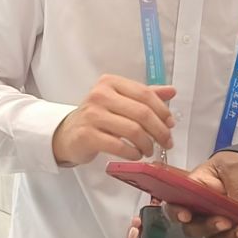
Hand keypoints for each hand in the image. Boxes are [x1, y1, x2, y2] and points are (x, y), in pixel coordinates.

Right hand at [52, 77, 176, 165]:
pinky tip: (136, 155)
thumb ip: (144, 96)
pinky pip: (119, 146)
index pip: (145, 94)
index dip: (163, 110)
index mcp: (110, 82)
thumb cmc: (96, 117)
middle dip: (160, 130)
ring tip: (149, 150)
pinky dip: (133, 153)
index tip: (171, 124)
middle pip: (142, 112)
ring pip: (133, 130)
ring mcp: (92, 115)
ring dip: (147, 144)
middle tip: (166, 141)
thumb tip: (171, 91)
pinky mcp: (87, 135)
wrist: (67, 134)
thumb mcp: (120, 101)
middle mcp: (100, 95)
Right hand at [169, 151, 237, 237]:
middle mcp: (198, 211)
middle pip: (193, 228)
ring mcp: (214, 224)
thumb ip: (235, 185)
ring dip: (229, 237)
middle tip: (224, 222)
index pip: (175, 205)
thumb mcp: (234, 166)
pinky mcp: (230, 232)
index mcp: (191, 190)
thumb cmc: (232, 166)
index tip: (186, 215)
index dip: (177, 213)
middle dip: (208, 228)